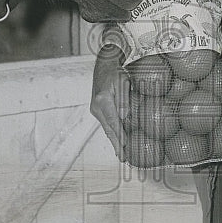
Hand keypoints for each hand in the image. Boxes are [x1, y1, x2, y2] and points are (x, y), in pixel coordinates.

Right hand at [90, 46, 130, 160]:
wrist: (104, 64)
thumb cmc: (116, 71)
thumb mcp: (123, 82)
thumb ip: (124, 100)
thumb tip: (125, 118)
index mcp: (103, 100)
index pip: (113, 122)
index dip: (120, 137)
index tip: (126, 148)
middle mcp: (97, 107)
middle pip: (109, 129)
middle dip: (116, 145)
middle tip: (123, 158)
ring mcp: (95, 109)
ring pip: (107, 128)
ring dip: (114, 140)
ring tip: (121, 154)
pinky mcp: (97, 109)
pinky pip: (107, 123)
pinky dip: (113, 132)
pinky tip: (118, 140)